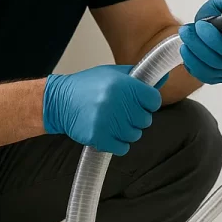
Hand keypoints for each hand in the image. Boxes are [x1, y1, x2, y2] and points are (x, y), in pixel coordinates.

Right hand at [43, 64, 162, 154]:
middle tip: (121, 112)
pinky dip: (117, 143)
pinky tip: (108, 133)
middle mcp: (117, 102)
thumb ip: (138, 77)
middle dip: (136, 118)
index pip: (154, 100)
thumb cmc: (86, 87)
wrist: (59, 101)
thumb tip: (163, 78)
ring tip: (112, 121)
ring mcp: (108, 121)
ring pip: (135, 135)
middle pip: (146, 120)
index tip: (139, 102)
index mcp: (123, 84)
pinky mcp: (99, 137)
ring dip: (126, 131)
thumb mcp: (113, 74)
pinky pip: (122, 148)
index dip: (148, 102)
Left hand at [178, 0, 221, 84]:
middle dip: (212, 39)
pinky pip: (206, 75)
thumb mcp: (219, 4)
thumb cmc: (213, 20)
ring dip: (198, 49)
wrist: (199, 32)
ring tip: (186, 34)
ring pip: (217, 65)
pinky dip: (193, 62)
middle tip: (198, 26)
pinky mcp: (217, 78)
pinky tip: (186, 49)